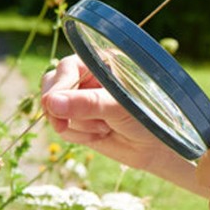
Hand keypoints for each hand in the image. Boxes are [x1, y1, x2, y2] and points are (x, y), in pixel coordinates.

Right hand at [40, 55, 179, 175]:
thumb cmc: (149, 117)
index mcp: (102, 62)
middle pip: (52, 85)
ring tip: (105, 128)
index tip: (53, 106)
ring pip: (55, 110)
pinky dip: (77, 136)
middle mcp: (88, 77)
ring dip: (77, 125)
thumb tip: (51, 102)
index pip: (68, 67)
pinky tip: (100, 135)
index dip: (59, 86)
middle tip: (62, 126)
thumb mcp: (120, 107)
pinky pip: (63, 128)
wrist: (158, 147)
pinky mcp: (79, 120)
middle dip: (59, 108)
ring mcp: (81, 99)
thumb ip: (88, 103)